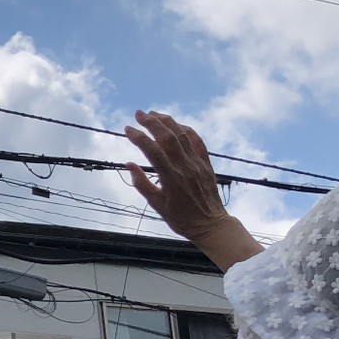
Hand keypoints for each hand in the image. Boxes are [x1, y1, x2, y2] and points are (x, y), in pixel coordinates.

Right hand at [122, 111, 234, 245]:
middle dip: (152, 122)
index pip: (152, 151)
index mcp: (171, 179)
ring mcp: (197, 164)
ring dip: (167, 122)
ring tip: (154, 114)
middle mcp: (185, 167)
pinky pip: (197, 141)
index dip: (139, 137)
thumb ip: (142, 184)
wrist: (211, 225)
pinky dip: (186, 130)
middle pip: (168, 138)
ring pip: (182, 135)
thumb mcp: (157, 206)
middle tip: (138, 113)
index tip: (127, 129)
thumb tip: (129, 164)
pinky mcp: (206, 164)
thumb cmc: (181, 219)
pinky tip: (176, 125)